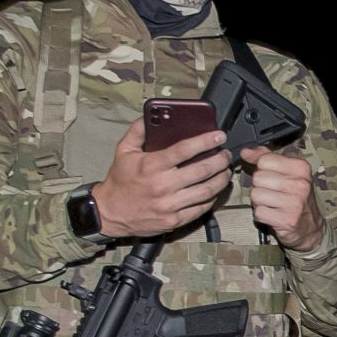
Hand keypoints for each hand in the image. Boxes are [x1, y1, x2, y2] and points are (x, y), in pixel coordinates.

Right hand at [93, 117, 230, 237]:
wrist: (110, 213)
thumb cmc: (119, 181)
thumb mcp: (124, 151)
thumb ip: (138, 131)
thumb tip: (150, 115)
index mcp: (151, 165)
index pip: (184, 150)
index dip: (206, 141)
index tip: (219, 136)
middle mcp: (162, 185)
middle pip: (202, 170)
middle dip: (220, 160)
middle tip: (226, 154)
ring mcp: (170, 205)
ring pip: (206, 191)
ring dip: (221, 179)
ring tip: (226, 171)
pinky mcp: (174, 220)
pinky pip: (201, 208)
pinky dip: (212, 198)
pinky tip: (215, 190)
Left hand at [240, 147, 323, 251]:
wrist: (310, 227)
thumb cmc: (296, 197)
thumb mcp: (287, 172)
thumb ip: (266, 158)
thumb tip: (245, 152)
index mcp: (301, 168)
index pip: (264, 160)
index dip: (262, 169)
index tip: (271, 176)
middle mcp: (300, 184)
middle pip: (257, 177)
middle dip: (260, 186)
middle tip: (272, 193)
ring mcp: (294, 203)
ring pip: (255, 194)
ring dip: (259, 201)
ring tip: (272, 204)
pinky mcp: (287, 220)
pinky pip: (258, 212)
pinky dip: (261, 215)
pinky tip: (273, 214)